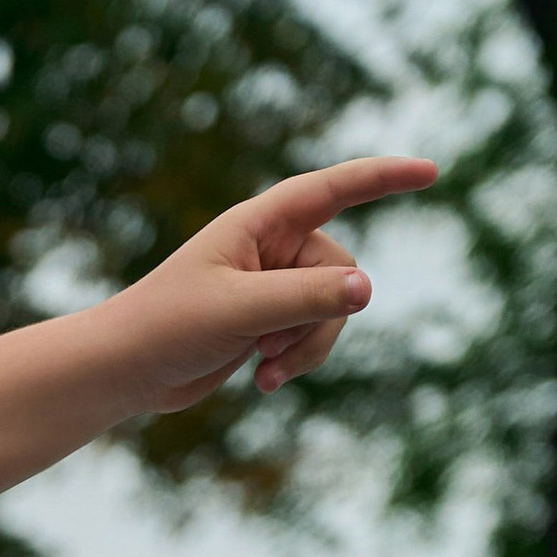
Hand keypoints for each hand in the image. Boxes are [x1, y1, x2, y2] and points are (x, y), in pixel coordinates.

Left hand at [113, 153, 437, 415]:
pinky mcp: (268, 321)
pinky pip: (312, 336)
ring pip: (333, 311)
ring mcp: (273, 285)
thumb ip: (305, 298)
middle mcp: (272, 247)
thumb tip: (367, 290)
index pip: (335, 189)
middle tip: (274, 349)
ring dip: (308, 347)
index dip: (384, 178)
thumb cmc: (167, 326)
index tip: (431, 173)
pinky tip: (262, 383)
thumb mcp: (240, 311)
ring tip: (264, 372)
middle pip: (342, 273)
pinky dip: (296, 361)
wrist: (124, 371)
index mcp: (261, 223)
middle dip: (321, 317)